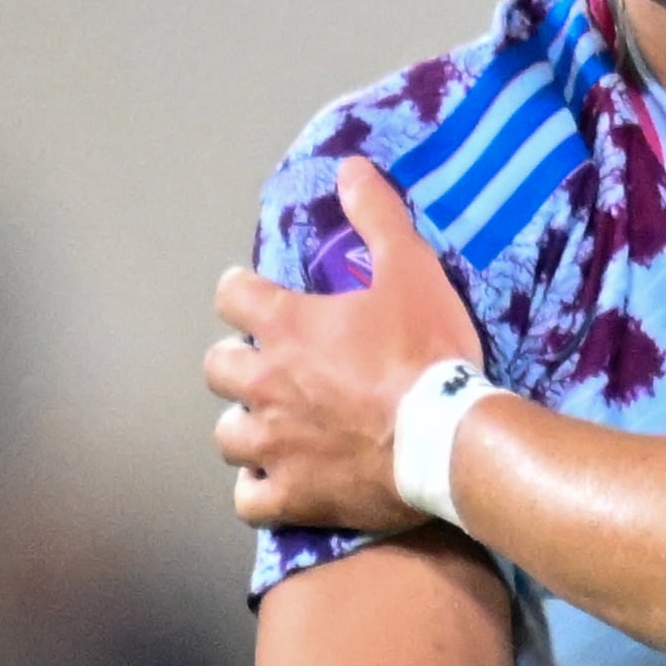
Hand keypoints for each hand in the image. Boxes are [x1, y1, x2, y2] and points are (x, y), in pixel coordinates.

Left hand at [211, 160, 485, 533]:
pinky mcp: (290, 494)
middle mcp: (263, 384)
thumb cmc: (428, 352)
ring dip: (246, 426)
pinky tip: (280, 480)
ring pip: (227, 435)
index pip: (230, 296)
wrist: (448, 441)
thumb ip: (377, 216)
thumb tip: (349, 167)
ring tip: (274, 427)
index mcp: (285, 327)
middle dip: (239, 364)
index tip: (258, 297)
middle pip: (217, 369)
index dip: (243, 292)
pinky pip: (248, 498)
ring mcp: (272, 444)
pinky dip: (261, 489)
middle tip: (272, 367)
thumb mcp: (411, 270)